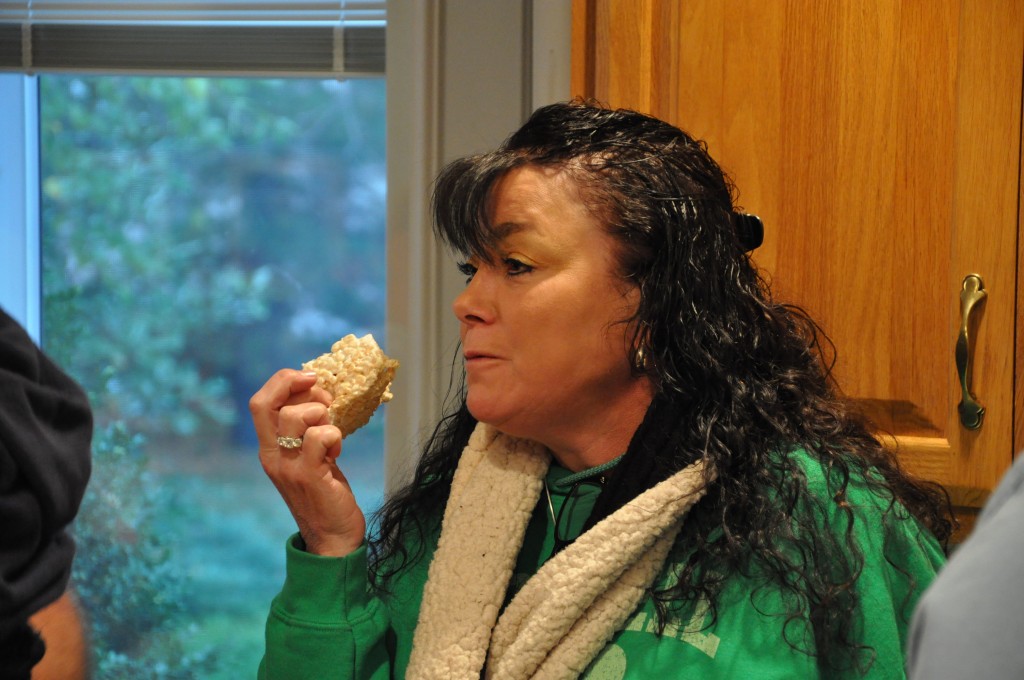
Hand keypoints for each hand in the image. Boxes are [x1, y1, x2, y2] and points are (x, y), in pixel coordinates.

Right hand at [249, 369, 365, 556]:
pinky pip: (319, 437)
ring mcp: (287, 466)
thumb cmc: (325, 492)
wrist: (332, 538)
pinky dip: (334, 436)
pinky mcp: (308, 476)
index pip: (259, 402)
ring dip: (322, 415)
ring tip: (331, 434)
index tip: (310, 378)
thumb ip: (305, 429)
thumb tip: (319, 391)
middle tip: (326, 402)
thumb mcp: (308, 457)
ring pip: (296, 416)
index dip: (283, 381)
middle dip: (300, 388)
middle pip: (265, 402)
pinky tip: (337, 452)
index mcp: (269, 448)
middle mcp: (271, 455)